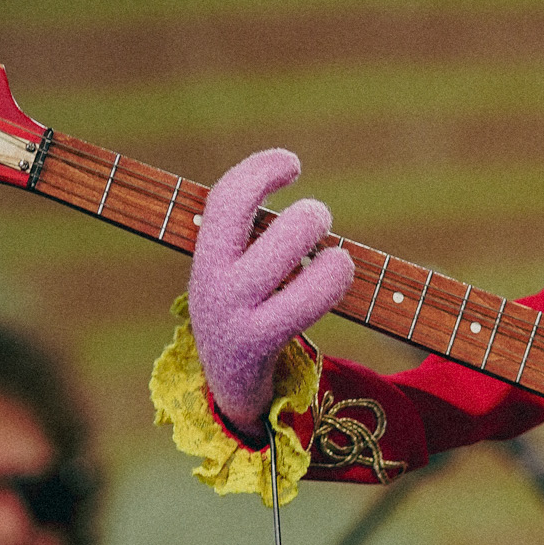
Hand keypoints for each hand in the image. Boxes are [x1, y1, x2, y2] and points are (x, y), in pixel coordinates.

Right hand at [187, 148, 355, 436]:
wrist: (227, 380)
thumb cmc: (243, 305)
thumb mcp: (233, 266)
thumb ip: (250, 230)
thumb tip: (286, 186)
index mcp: (206, 256)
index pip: (227, 199)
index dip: (261, 171)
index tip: (293, 164)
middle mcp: (214, 284)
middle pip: (271, 229)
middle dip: (309, 218)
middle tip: (321, 222)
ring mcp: (235, 315)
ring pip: (290, 262)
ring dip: (326, 251)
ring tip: (336, 256)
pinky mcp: (261, 342)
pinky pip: (305, 302)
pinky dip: (330, 279)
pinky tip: (338, 269)